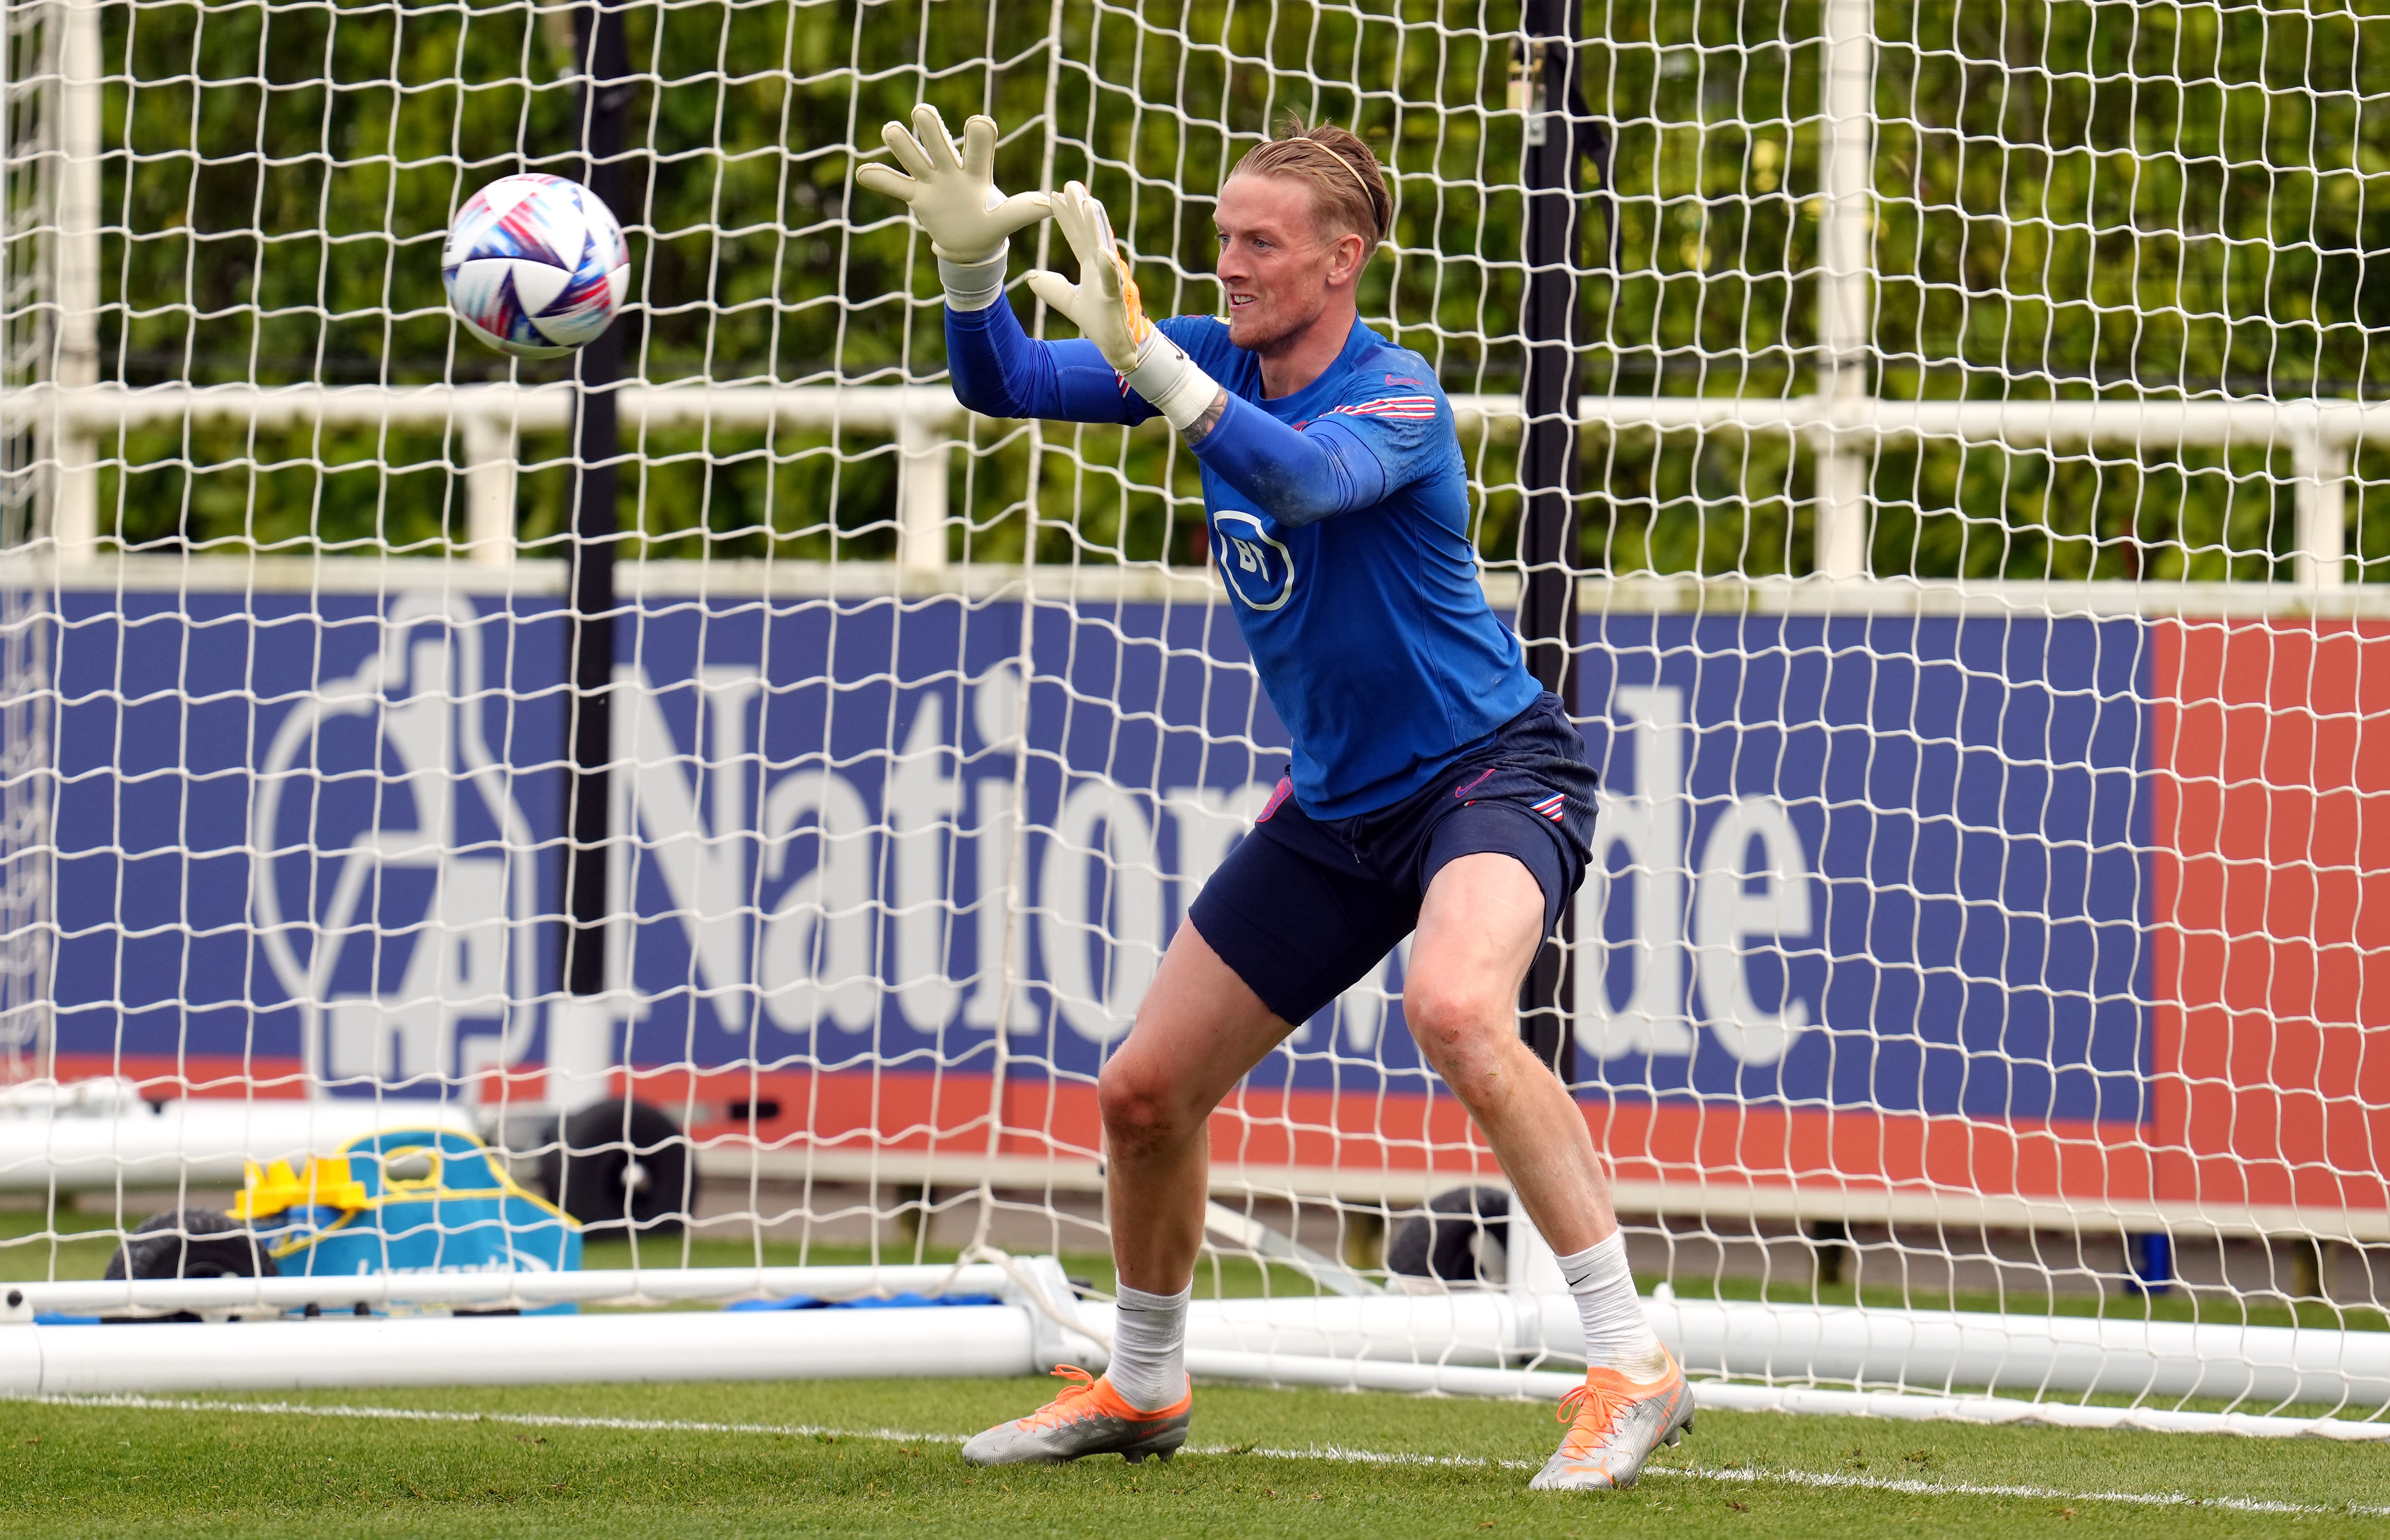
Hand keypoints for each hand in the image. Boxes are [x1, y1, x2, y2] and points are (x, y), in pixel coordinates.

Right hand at [853, 105, 1049, 263]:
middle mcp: (951, 168)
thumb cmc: (990, 226)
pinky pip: (894, 185)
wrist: (970, 245)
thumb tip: (1051, 206)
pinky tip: (863, 173)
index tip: (980, 124)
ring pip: (912, 155)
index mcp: (977, 171)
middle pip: (938, 139)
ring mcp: (931, 181)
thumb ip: (1022, 211)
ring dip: (901, 142)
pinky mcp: (916, 196)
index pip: (978, 145)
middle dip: (931, 126)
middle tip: (923, 114)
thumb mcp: (1005, 221)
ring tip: (892, 131)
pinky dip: (879, 179)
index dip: (978, 134)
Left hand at [1026, 181, 1221, 434]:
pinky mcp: (1116, 299)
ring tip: (1089, 203)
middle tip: (1070, 184)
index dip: (1066, 216)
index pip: (1077, 235)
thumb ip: (1052, 289)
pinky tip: (1105, 253)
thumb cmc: (1101, 323)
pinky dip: (1109, 267)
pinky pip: (1113, 281)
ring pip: (1103, 248)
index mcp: (1092, 266)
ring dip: (1097, 226)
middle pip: (1090, 233)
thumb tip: (1030, 277)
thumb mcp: (1070, 303)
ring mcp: (1111, 280)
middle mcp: (1103, 267)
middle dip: (1081, 209)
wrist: (1118, 348)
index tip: (1053, 195)